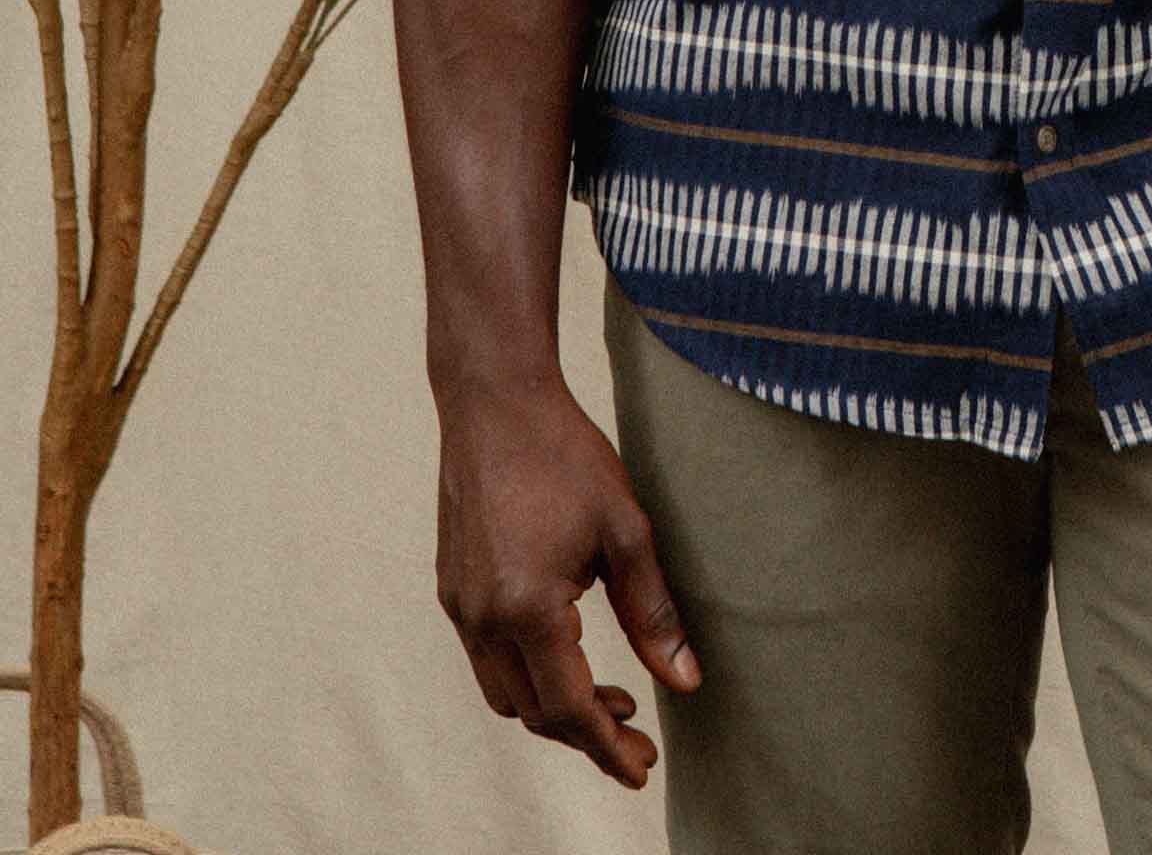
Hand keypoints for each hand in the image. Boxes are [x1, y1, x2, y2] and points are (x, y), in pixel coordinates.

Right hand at [433, 373, 700, 787]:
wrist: (495, 399)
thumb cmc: (565, 454)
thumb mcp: (625, 530)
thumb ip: (653, 613)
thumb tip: (684, 683)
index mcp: (527, 607)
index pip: (568, 709)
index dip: (608, 748)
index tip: (643, 769)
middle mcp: (482, 618)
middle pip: (533, 713)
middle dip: (585, 733)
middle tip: (637, 731)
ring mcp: (458, 605)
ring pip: (504, 692)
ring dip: (552, 706)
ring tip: (609, 694)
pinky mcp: (451, 588)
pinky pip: (485, 658)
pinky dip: (526, 672)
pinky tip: (566, 648)